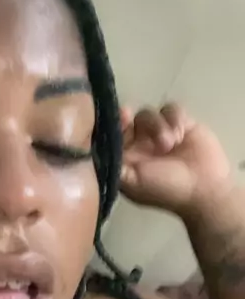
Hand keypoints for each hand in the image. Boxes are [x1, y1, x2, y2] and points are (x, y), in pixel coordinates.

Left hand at [120, 103, 232, 218]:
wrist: (204, 190)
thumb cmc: (164, 189)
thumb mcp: (131, 182)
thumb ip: (111, 165)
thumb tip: (93, 149)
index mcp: (126, 156)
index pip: (111, 134)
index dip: (110, 124)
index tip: (116, 121)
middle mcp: (140, 143)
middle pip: (128, 118)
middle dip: (129, 117)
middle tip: (130, 117)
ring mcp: (160, 132)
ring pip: (149, 112)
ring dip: (157, 126)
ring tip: (169, 144)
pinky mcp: (181, 123)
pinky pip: (172, 108)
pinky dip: (174, 118)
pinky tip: (181, 133)